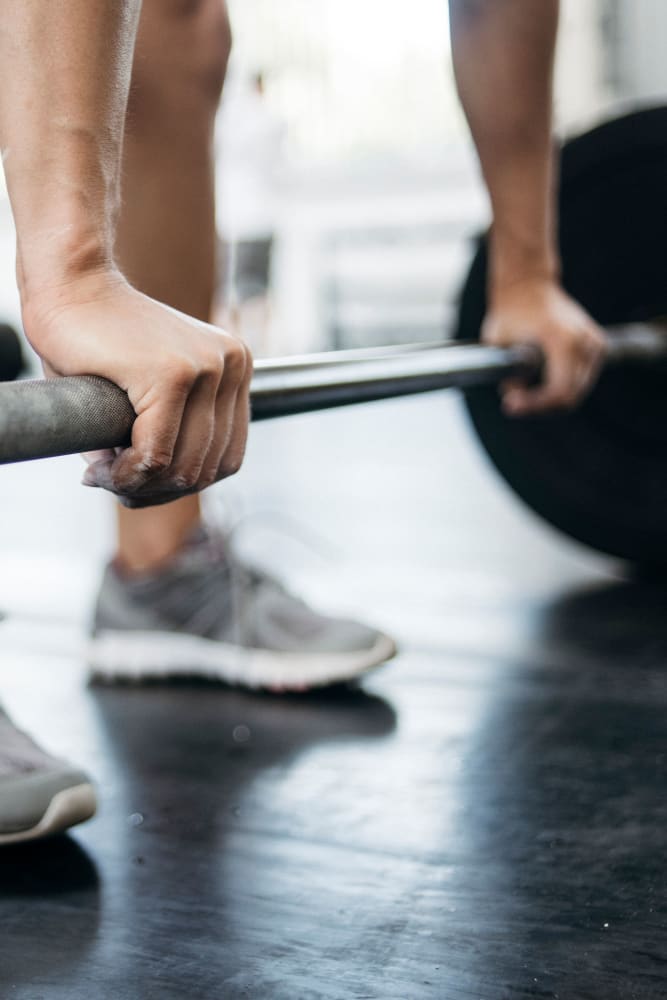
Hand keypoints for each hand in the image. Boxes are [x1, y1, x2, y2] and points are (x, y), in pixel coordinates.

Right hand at [24, 271, 251, 507]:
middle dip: (159, 491)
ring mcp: (207, 367)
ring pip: (184, 467)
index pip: (226, 457)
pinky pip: (157, 453)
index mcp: (235, 370)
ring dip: (140, 486)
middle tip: (114, 485)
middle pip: (208, 468)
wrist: (68, 285)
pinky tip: (103, 470)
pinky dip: (128, 473)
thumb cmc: (97, 341)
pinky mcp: (174, 372)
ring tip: (104, 477)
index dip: (181, 485)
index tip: (135, 483)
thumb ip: (164, 442)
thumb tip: (157, 494)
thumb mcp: (146, 397)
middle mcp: (232, 365)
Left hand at [482, 278, 606, 415]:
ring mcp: (594, 343)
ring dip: (551, 398)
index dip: (535, 405)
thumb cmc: (510, 311)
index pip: (559, 391)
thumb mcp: (498, 345)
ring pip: (577, 391)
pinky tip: (540, 383)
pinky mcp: (596, 345)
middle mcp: (584, 342)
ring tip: (524, 391)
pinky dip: (563, 387)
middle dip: (541, 406)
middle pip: (570, 396)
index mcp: (563, 340)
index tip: (510, 405)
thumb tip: (515, 397)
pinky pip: (582, 379)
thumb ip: (507, 375)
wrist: (527, 285)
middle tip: (514, 403)